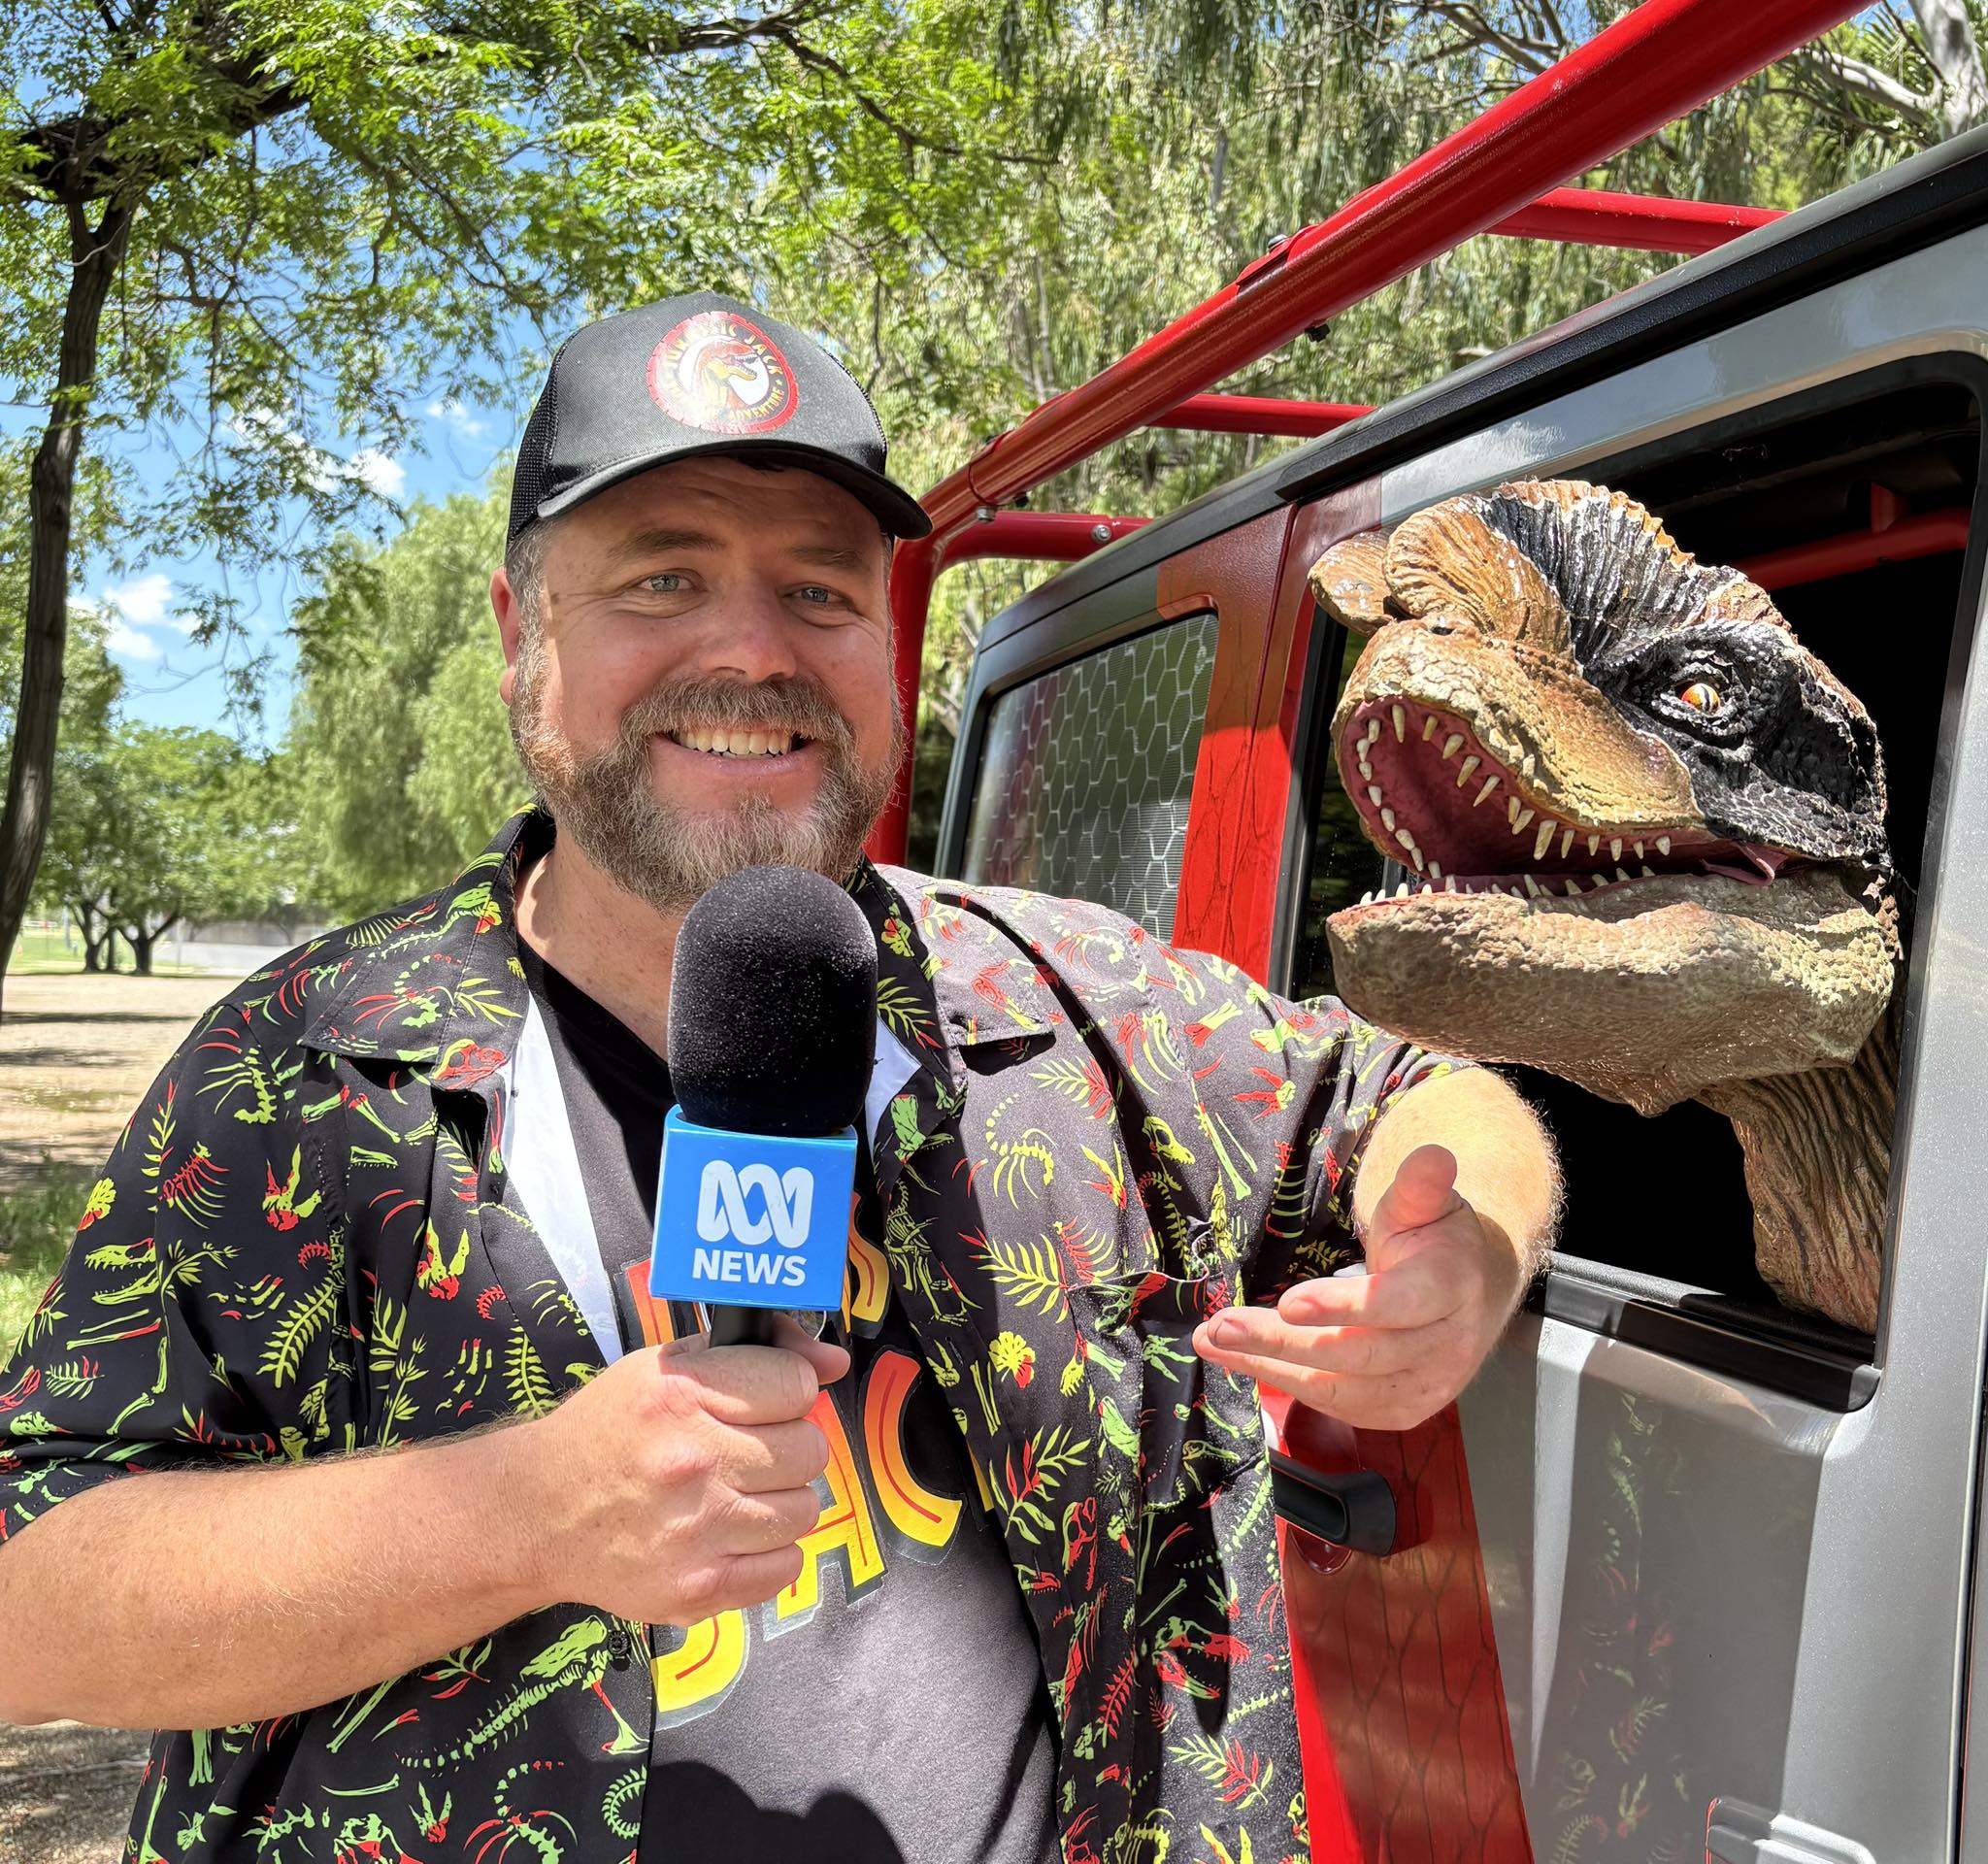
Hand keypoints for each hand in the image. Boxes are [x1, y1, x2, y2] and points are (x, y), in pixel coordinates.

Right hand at [510, 1317, 848, 1625]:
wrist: (537, 1514)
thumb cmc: (608, 1431)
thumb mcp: (665, 1366)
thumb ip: (756, 1350)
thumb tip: (834, 1362)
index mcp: (681, 1396)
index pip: (797, 1384)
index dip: (787, 1388)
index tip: (766, 1400)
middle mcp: (691, 1463)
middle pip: (808, 1449)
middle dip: (788, 1444)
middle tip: (752, 1449)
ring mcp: (696, 1532)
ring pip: (804, 1509)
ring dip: (781, 1498)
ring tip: (741, 1491)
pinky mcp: (697, 1590)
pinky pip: (785, 1568)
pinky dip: (770, 1551)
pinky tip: (736, 1534)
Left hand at [1192, 1143, 1524, 1430]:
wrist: (1472, 1294)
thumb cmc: (1436, 1242)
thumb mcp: (1429, 1206)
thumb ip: (1420, 1186)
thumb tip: (1431, 1154)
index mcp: (1450, 1289)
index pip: (1396, 1304)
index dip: (1343, 1307)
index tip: (1288, 1302)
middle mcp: (1442, 1349)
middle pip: (1357, 1354)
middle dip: (1282, 1343)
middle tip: (1221, 1326)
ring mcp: (1422, 1387)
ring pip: (1339, 1388)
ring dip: (1269, 1367)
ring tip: (1213, 1341)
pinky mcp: (1398, 1410)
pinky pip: (1337, 1404)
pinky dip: (1285, 1385)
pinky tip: (1244, 1362)